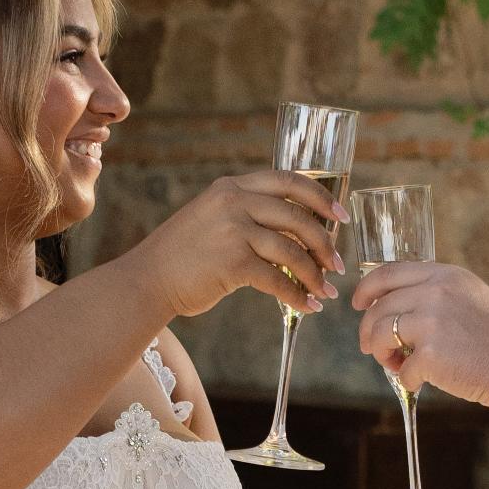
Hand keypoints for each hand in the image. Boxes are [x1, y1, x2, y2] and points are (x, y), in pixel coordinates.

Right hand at [138, 174, 342, 322]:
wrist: (147, 281)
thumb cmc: (183, 256)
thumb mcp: (213, 218)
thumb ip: (247, 214)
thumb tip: (295, 230)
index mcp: (232, 186)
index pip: (289, 181)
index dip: (321, 197)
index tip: (341, 216)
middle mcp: (233, 202)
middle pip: (298, 217)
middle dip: (325, 244)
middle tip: (338, 265)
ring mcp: (232, 231)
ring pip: (291, 251)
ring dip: (314, 275)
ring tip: (325, 292)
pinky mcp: (232, 264)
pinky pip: (277, 281)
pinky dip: (297, 296)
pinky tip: (307, 307)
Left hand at [353, 258, 488, 406]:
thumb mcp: (469, 296)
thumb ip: (435, 293)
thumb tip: (396, 308)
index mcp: (443, 275)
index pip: (389, 273)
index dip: (367, 290)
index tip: (358, 304)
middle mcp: (435, 291)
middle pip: (379, 308)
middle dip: (369, 331)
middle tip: (371, 348)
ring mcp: (431, 321)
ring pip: (381, 335)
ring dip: (381, 354)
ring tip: (395, 364)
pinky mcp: (431, 354)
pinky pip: (403, 369)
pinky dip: (408, 379)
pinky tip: (422, 381)